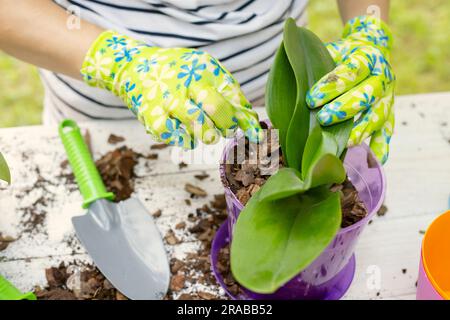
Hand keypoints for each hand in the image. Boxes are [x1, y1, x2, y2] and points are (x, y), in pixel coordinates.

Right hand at [81, 31, 260, 148]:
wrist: (135, 68)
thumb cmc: (181, 75)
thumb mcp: (207, 75)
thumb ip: (231, 98)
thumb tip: (255, 129)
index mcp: (203, 69)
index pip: (231, 96)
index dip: (244, 119)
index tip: (251, 133)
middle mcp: (184, 82)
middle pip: (214, 108)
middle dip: (226, 125)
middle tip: (225, 130)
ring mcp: (166, 100)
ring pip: (196, 127)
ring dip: (207, 135)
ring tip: (207, 132)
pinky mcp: (151, 117)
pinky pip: (176, 138)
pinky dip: (185, 141)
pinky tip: (186, 135)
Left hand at [306, 15, 394, 163]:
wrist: (370, 50)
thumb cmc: (339, 55)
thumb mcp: (329, 51)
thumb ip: (313, 64)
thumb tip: (284, 86)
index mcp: (367, 57)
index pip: (352, 70)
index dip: (332, 85)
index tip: (311, 100)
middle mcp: (383, 78)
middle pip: (368, 94)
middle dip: (345, 108)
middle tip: (322, 120)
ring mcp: (388, 98)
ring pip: (378, 116)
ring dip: (361, 130)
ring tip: (343, 144)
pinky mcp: (389, 115)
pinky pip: (387, 132)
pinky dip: (382, 147)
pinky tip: (374, 161)